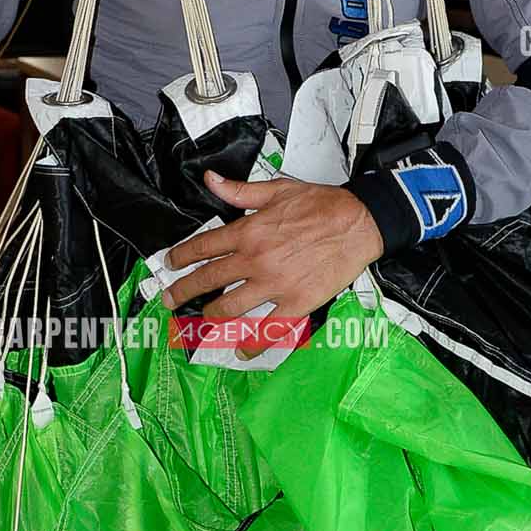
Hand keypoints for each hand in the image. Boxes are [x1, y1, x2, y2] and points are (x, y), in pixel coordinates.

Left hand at [165, 170, 384, 358]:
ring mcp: (274, 285)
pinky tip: (242, 350)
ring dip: (211, 316)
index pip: (203, 246)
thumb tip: (211, 180)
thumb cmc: (322, 205)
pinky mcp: (296, 303)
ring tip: (204, 320)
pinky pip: (268, 329)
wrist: (359, 223)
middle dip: (183, 291)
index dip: (181, 256)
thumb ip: (239, 191)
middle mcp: (255, 260)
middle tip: (171, 299)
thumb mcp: (277, 190)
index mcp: (248, 231)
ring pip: (230, 307)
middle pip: (208, 280)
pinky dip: (252, 343)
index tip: (170, 263)